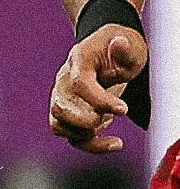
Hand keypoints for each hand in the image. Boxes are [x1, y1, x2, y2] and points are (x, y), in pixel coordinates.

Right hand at [50, 24, 147, 152]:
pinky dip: (93, 145)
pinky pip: (72, 137)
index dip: (99, 100)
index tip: (123, 110)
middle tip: (107, 118)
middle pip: (59, 108)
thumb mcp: (129, 44)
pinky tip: (116, 143)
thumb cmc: (120, 48)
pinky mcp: (72, 115)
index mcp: (78, 62)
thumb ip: (125, 47)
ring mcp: (65, 99)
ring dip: (85, 133)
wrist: (110, 52)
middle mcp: (65, 82)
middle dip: (84, 121)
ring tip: (108, 123)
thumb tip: (120, 42)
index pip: (79, 83)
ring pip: (60, 126)